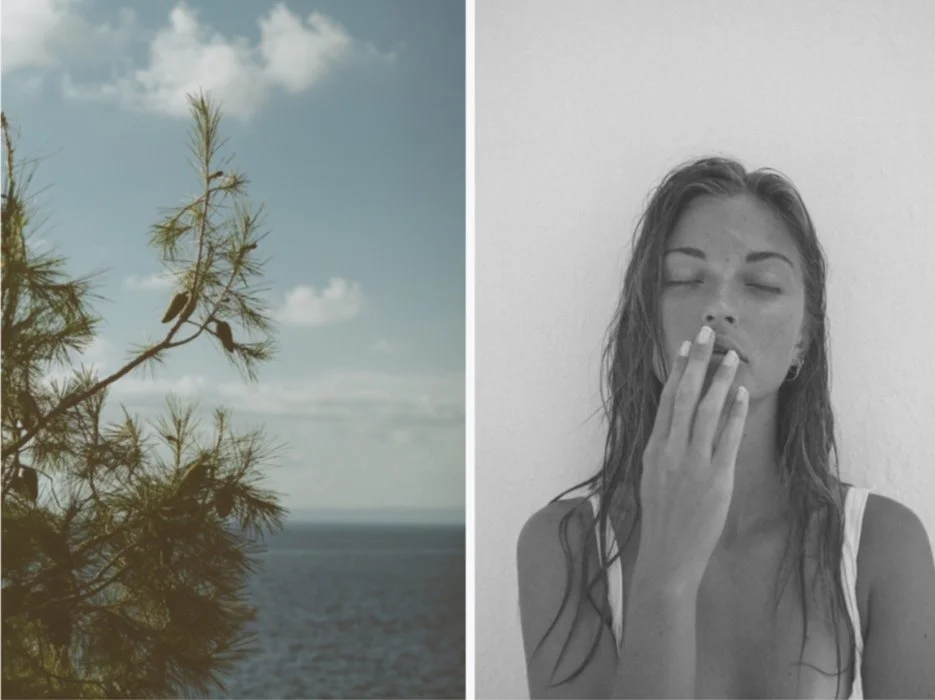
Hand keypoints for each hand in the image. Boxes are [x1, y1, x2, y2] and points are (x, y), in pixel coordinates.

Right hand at [635, 325, 748, 590]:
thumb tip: (672, 427)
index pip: (667, 400)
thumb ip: (663, 451)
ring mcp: (692, 463)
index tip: (684, 346)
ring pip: (707, 411)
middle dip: (697, 361)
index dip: (677, 371)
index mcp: (653, 449)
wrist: (667, 553)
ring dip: (719, 380)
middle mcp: (670, 450)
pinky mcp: (715, 478)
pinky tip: (740, 394)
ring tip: (731, 357)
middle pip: (684, 396)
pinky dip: (734, 414)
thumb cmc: (661, 519)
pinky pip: (726, 438)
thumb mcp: (652, 479)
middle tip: (707, 332)